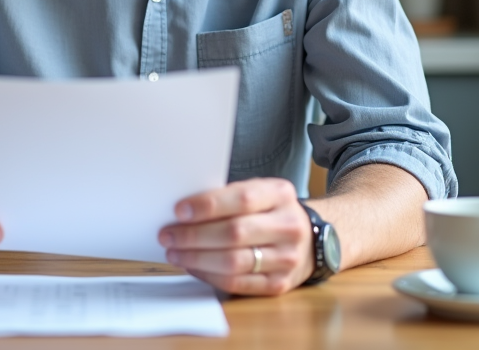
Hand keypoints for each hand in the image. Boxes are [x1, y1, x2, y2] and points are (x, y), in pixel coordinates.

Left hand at [158, 178, 312, 295]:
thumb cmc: (271, 212)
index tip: (179, 211)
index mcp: (281, 194)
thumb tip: (183, 210)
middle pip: (234, 233)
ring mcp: (287, 258)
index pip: (242, 198)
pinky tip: (193, 267)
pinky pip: (238, 284)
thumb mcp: (260, 193)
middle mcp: (288, 226)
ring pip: (234, 262)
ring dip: (197, 259)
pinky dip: (210, 276)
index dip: (208, 205)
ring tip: (174, 253)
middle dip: (194, 236)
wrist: (310, 241)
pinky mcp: (280, 284)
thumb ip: (230, 197)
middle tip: (167, 235)